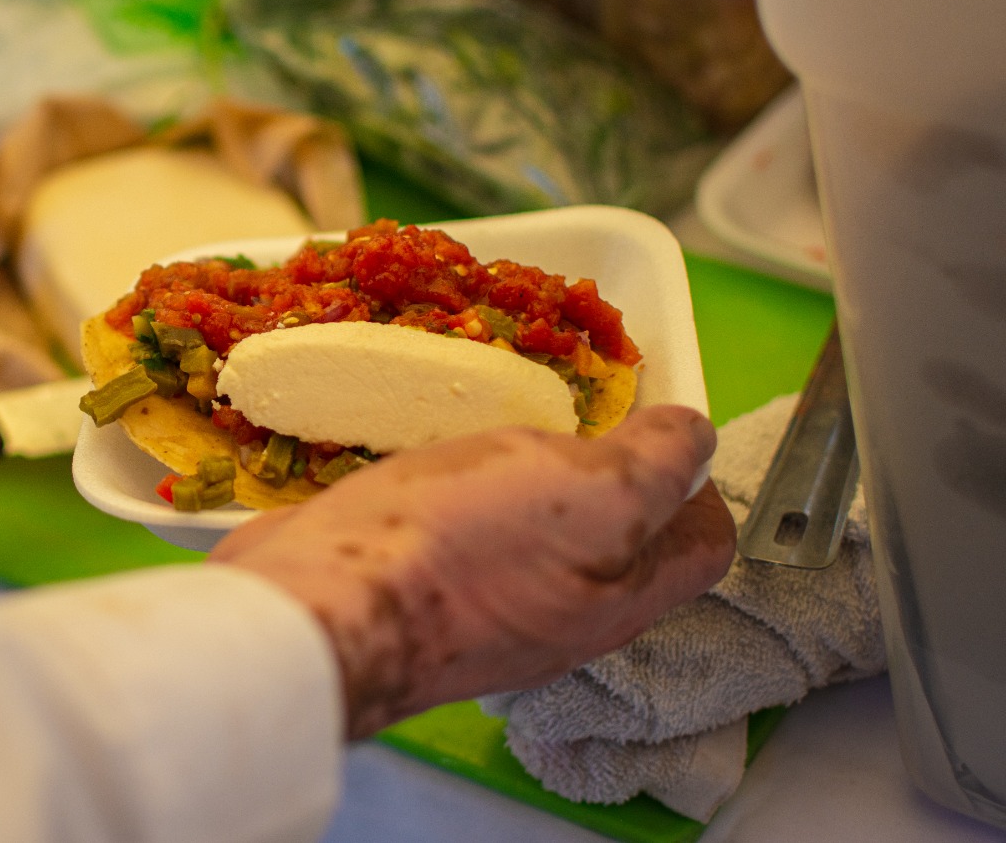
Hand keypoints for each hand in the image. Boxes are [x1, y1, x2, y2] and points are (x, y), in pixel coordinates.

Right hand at [211, 405, 733, 738]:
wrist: (325, 601)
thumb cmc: (469, 547)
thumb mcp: (598, 492)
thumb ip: (659, 464)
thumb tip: (692, 438)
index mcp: (619, 599)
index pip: (702, 548)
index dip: (701, 482)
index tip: (661, 424)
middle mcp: (560, 616)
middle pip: (614, 541)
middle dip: (603, 470)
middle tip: (571, 411)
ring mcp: (484, 609)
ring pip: (532, 533)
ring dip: (524, 475)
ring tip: (501, 423)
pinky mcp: (414, 588)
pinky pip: (457, 532)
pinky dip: (458, 488)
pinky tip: (432, 455)